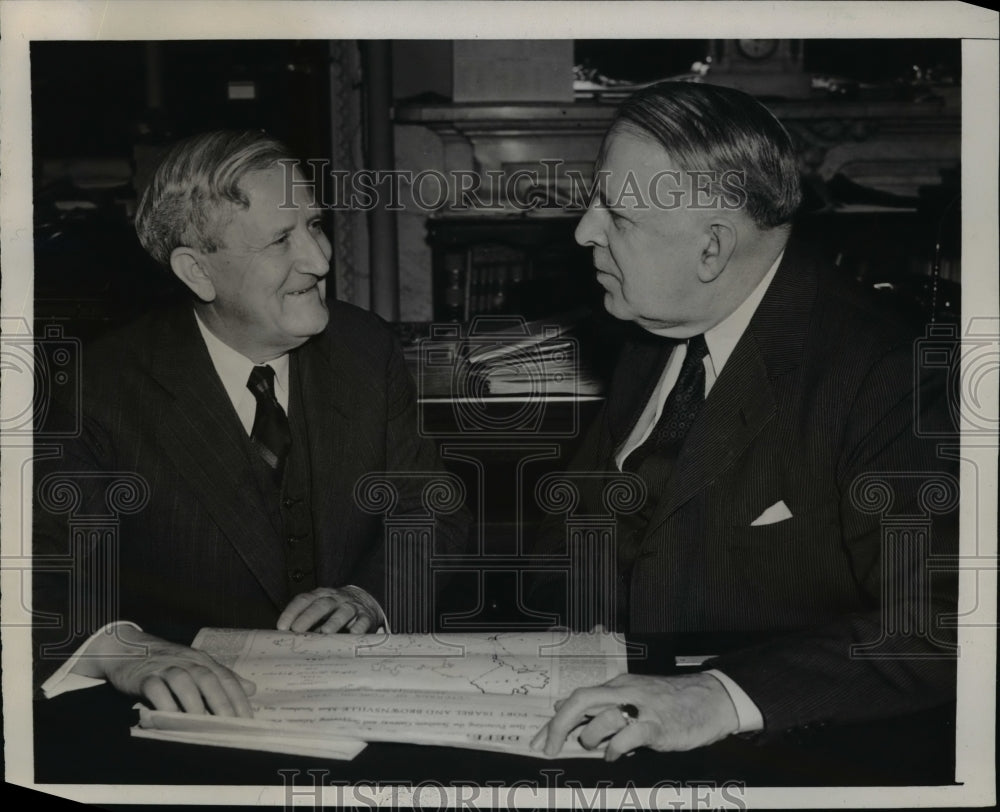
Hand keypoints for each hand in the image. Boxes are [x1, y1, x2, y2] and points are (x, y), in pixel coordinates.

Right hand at [75, 626, 254, 716]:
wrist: (127, 648)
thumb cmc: (167, 662)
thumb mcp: (196, 665)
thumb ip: (222, 678)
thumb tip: (252, 688)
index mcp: (203, 661)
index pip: (226, 678)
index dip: (238, 699)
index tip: (248, 721)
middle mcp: (187, 662)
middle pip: (209, 679)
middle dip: (222, 704)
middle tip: (230, 727)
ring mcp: (165, 668)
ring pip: (184, 683)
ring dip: (195, 705)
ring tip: (203, 726)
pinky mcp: (143, 676)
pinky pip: (155, 689)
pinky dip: (164, 704)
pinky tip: (171, 719)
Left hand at [277, 585, 382, 633]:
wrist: (365, 601)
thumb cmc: (335, 610)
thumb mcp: (320, 610)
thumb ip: (306, 622)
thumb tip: (287, 639)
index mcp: (321, 595)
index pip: (304, 600)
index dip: (292, 612)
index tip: (282, 627)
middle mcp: (336, 599)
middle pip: (322, 604)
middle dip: (309, 617)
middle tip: (297, 630)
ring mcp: (352, 606)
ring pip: (343, 611)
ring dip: (333, 622)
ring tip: (324, 633)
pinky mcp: (366, 616)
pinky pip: (363, 621)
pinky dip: (358, 628)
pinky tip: (352, 635)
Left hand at [530, 672, 739, 760]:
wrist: (709, 699)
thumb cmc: (668, 702)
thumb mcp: (631, 697)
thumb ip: (600, 704)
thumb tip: (563, 709)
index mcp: (616, 686)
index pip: (576, 698)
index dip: (553, 721)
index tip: (538, 742)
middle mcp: (625, 692)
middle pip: (581, 700)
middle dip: (559, 726)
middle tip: (549, 748)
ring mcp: (642, 707)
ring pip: (603, 717)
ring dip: (591, 738)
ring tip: (596, 748)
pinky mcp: (658, 725)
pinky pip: (628, 735)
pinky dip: (615, 748)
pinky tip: (615, 755)